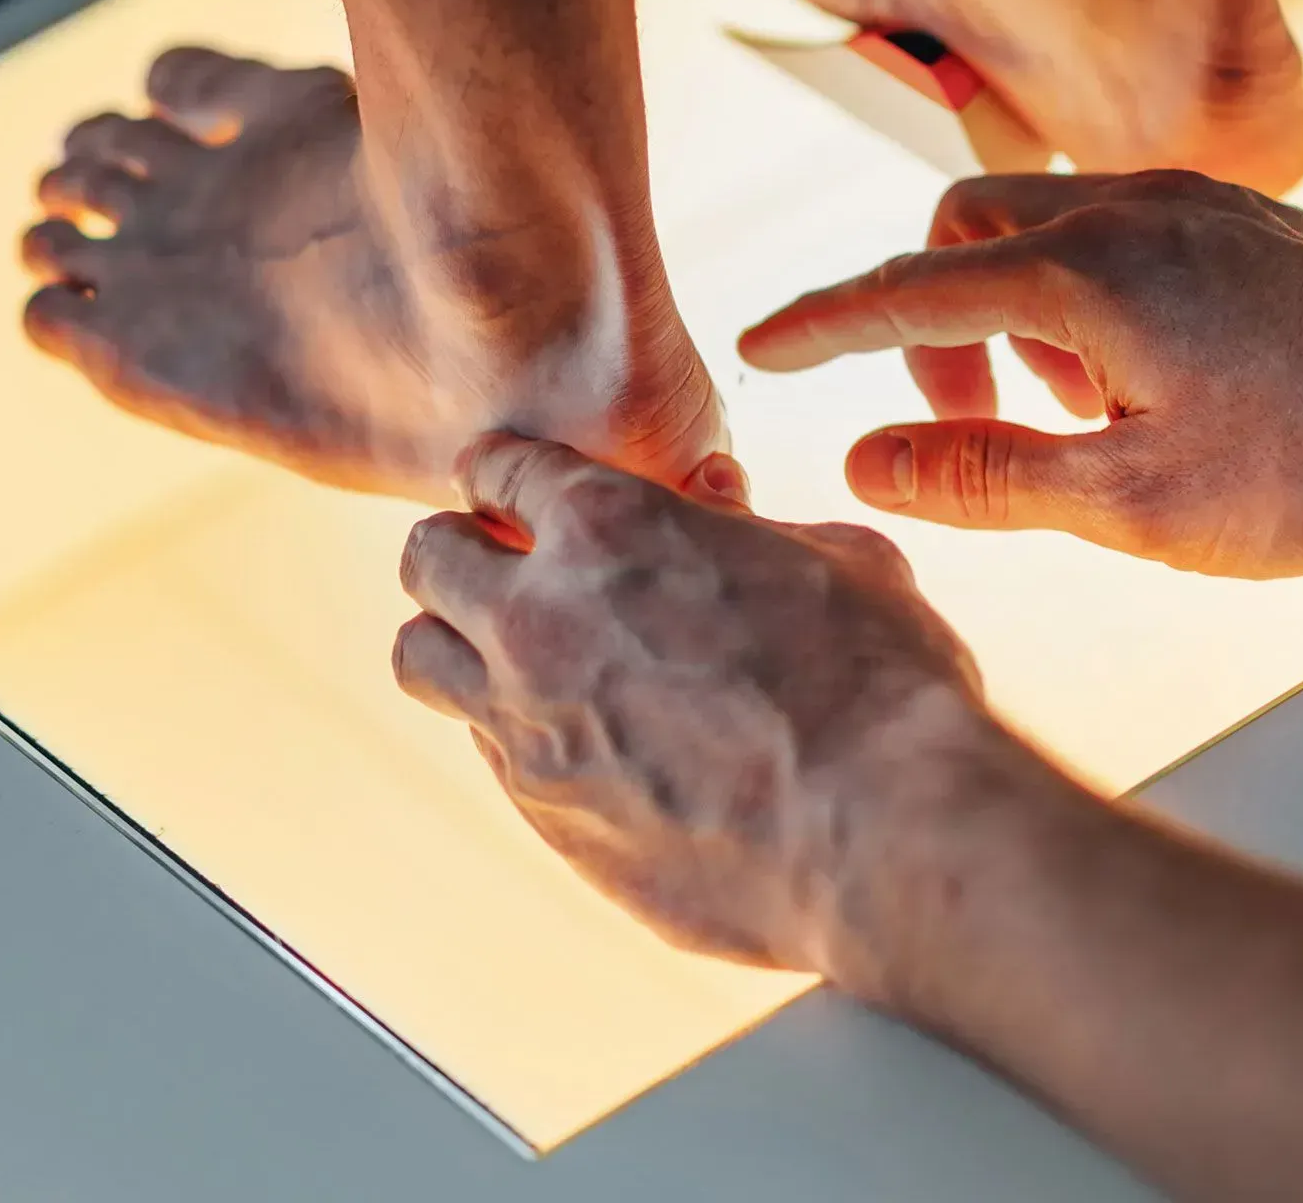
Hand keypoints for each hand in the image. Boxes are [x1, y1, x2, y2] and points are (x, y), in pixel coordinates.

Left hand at [392, 434, 1003, 973]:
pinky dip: (510, 732)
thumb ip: (751, 526)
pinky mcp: (541, 813)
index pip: (499, 467)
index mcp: (610, 524)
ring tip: (514, 653)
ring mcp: (527, 721)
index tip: (523, 494)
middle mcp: (540, 614)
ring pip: (420, 657)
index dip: (513, 474)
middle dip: (462, 551)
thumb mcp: (830, 558)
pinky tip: (579, 738)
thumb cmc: (877, 686)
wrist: (882, 836)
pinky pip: (483, 751)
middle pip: (427, 557)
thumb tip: (725, 511)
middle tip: (510, 567)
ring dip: (456, 642)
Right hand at [740, 170, 1302, 575]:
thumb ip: (986, 477)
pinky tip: (1137, 375)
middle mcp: (1120, 210)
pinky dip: (1072, 295)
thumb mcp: (1135, 501)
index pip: (907, 295)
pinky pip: (1098, 227)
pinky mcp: (1221, 212)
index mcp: (1083, 279)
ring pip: (1026, 225)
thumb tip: (866, 462)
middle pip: (955, 233)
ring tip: (1077, 410)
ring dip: (1007, 312)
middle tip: (975, 426)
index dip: (822, 326)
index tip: (761, 345)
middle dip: (930, 324)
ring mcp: (1177, 200)